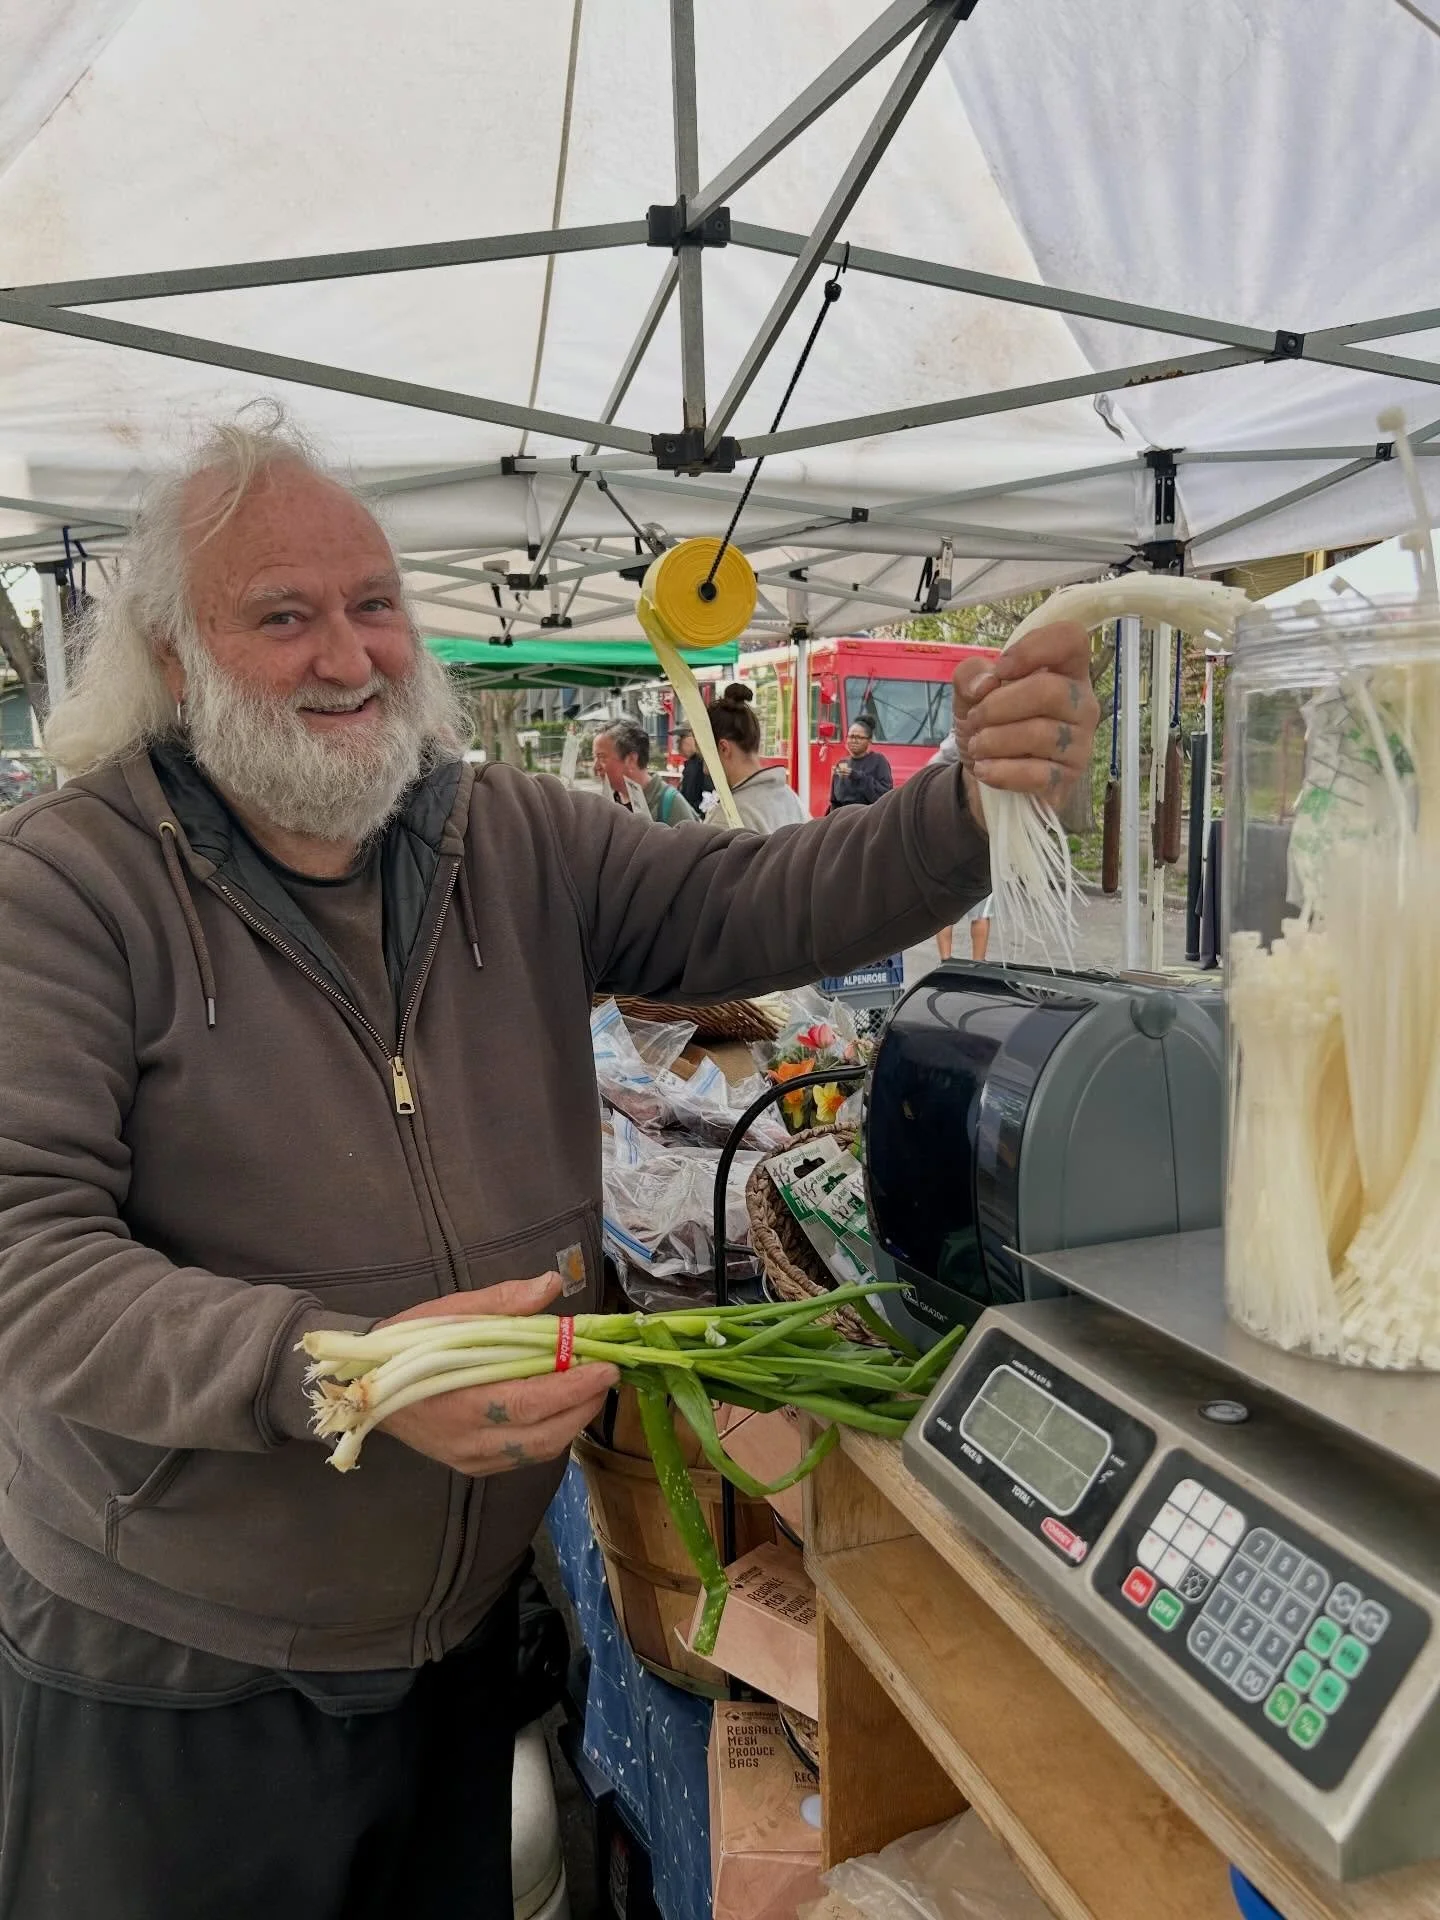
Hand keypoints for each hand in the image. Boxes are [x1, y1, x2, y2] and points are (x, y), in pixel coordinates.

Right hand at [375, 1273, 617, 1477]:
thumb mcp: (448, 1313)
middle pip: (545, 1436)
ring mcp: (472, 1459)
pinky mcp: (475, 1467)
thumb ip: (502, 1303)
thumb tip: (551, 1284)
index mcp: (459, 1402)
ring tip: (589, 1387)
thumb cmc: (406, 1345)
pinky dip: (552, 1432)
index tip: (606, 1366)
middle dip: (584, 1405)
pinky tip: (561, 1406)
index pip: (530, 1403)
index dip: (573, 1387)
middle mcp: (468, 1441)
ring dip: (573, 1420)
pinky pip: (526, 1456)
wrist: (366, 1387)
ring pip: (540, 1451)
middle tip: (606, 1373)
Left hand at [951, 623, 1098, 821]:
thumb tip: (985, 684)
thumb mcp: (970, 692)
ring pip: (1039, 734)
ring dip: (994, 740)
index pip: (1072, 639)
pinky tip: (985, 769)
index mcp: (1065, 671)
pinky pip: (1037, 774)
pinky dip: (1001, 772)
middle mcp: (1082, 703)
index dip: (1034, 648)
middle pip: (1049, 690)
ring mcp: (1080, 742)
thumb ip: (970, 675)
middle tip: (975, 719)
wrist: (987, 770)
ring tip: (977, 746)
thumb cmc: (990, 721)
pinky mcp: (1069, 777)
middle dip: (998, 706)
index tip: (1001, 669)